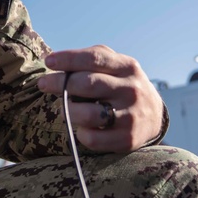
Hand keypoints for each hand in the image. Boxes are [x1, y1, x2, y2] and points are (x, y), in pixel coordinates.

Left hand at [37, 45, 164, 151]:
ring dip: (68, 111)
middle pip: (87, 84)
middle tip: (43, 84)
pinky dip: (81, 134)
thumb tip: (56, 61)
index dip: (68, 59)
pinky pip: (93, 139)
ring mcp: (131, 115)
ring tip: (65, 109)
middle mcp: (131, 89)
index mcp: (127, 66)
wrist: (154, 116)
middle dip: (59, 83)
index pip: (94, 58)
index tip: (48, 62)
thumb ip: (91, 59)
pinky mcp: (127, 139)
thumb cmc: (121, 85)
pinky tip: (81, 129)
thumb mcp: (115, 65)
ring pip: (88, 114)